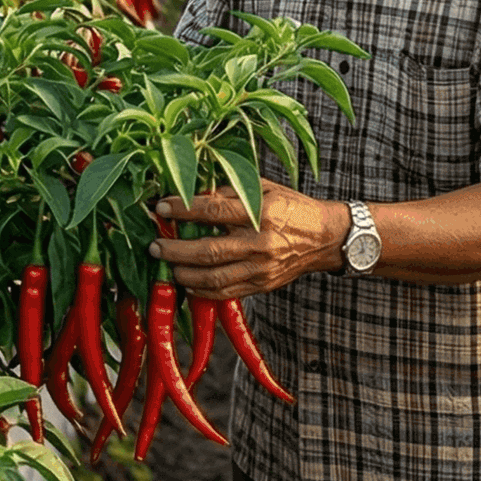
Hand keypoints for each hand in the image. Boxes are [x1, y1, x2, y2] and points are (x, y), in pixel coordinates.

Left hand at [150, 180, 349, 299]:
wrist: (326, 238)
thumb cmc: (292, 207)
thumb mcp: (264, 188)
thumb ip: (230, 191)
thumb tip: (193, 192)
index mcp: (260, 212)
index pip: (212, 211)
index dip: (182, 209)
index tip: (160, 208)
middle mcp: (260, 242)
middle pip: (209, 250)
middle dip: (175, 249)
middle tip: (154, 245)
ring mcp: (262, 268)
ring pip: (215, 277)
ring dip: (184, 273)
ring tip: (166, 266)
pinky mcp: (263, 285)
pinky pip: (227, 292)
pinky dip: (203, 291)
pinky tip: (188, 283)